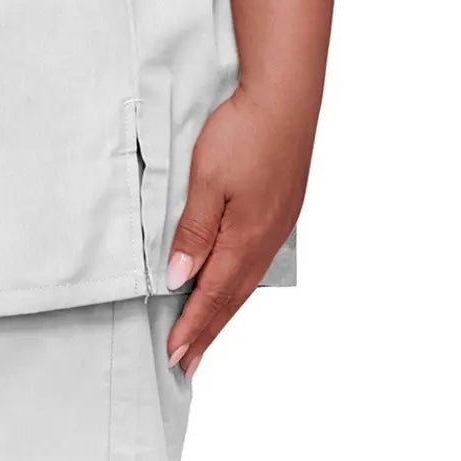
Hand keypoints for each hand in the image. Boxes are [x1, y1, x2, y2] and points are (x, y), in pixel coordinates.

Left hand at [161, 84, 313, 377]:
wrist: (285, 98)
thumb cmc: (243, 133)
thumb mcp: (206, 180)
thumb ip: (193, 232)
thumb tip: (178, 279)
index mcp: (245, 238)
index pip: (213, 296)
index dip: (192, 327)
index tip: (175, 355)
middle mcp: (266, 240)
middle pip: (232, 298)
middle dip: (208, 331)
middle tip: (188, 363)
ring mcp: (278, 226)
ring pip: (246, 282)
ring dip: (224, 311)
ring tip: (207, 334)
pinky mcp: (282, 210)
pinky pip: (257, 262)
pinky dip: (239, 284)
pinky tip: (233, 285)